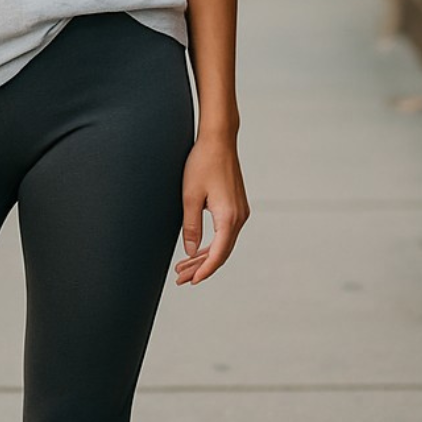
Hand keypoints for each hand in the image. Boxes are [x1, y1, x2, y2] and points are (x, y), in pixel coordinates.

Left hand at [174, 129, 249, 286]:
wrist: (219, 140)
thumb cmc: (202, 163)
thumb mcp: (189, 196)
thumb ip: (191, 226)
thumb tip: (190, 252)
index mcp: (229, 217)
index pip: (218, 254)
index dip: (204, 270)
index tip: (191, 281)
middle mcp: (239, 217)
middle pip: (221, 252)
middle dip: (201, 267)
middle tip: (181, 278)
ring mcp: (240, 211)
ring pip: (223, 243)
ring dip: (205, 256)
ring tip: (184, 267)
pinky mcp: (237, 206)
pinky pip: (225, 233)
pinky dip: (212, 243)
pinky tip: (197, 249)